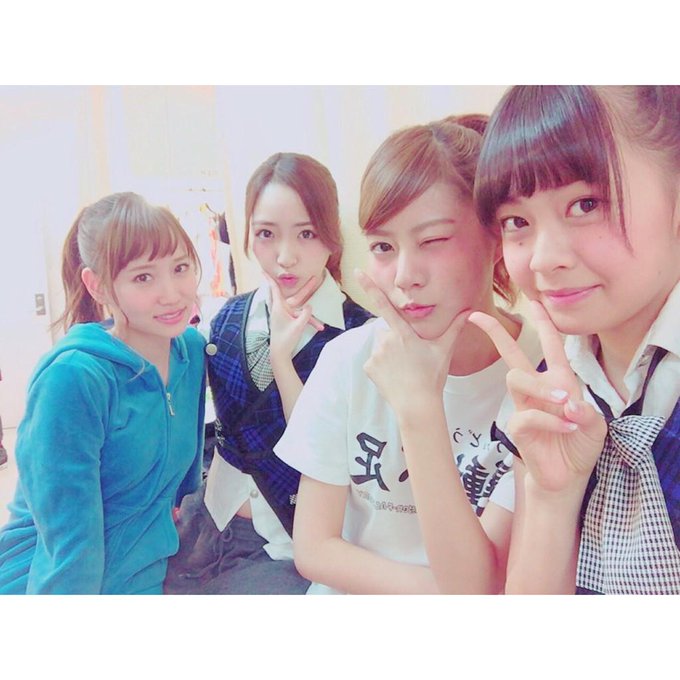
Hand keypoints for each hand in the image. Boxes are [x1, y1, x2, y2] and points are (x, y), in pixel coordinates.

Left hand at [266, 273, 323, 361]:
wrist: (279, 354)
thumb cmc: (286, 340)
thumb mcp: (298, 326)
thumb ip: (305, 314)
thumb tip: (310, 306)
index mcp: (279, 308)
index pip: (274, 289)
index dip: (269, 279)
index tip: (262, 270)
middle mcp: (281, 310)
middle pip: (294, 295)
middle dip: (306, 288)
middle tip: (314, 278)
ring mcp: (284, 316)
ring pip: (299, 309)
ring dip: (310, 314)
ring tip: (319, 317)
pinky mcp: (287, 322)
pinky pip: (300, 318)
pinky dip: (308, 322)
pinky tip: (319, 327)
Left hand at [356, 269, 468, 418]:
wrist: (417, 405)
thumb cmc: (432, 377)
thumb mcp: (444, 351)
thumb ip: (455, 328)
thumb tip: (470, 312)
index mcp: (403, 333)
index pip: (384, 304)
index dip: (370, 287)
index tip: (357, 272)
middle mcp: (386, 340)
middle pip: (387, 331)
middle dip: (395, 339)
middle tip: (410, 357)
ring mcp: (376, 354)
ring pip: (380, 346)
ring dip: (389, 353)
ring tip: (403, 369)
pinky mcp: (369, 367)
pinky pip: (373, 361)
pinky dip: (381, 367)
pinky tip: (394, 376)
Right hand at [468, 300, 606, 494]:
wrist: (569, 476)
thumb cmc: (580, 445)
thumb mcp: (595, 426)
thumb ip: (587, 412)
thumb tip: (567, 403)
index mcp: (558, 381)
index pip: (550, 346)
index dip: (543, 323)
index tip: (533, 302)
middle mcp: (537, 390)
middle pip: (512, 355)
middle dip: (496, 334)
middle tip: (479, 318)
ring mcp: (525, 407)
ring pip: (517, 379)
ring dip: (541, 387)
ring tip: (565, 403)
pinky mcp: (518, 427)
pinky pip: (528, 415)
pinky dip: (551, 421)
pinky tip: (567, 428)